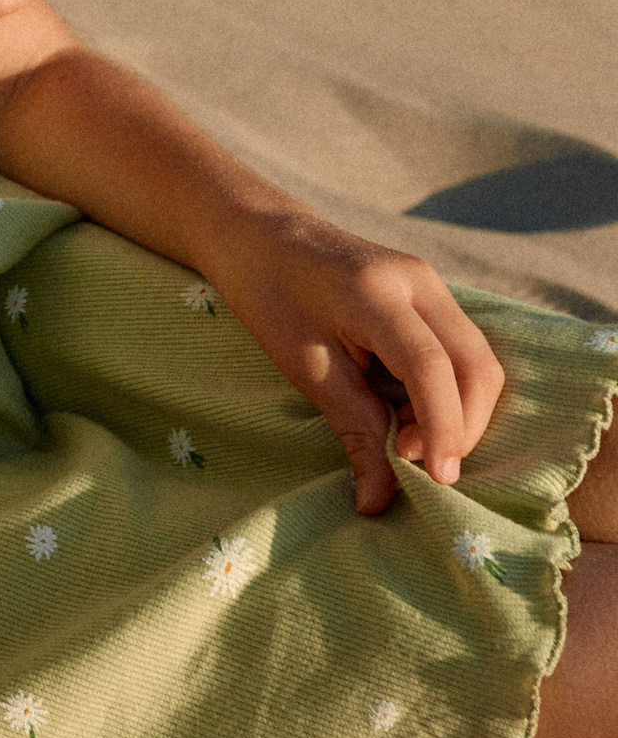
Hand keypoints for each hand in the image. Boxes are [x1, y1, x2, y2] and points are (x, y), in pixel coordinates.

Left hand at [206, 210, 507, 514]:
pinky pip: (463, 350)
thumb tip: (379, 503)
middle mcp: (417, 281)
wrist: (260, 234)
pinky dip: (452, 392)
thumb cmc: (270, 295)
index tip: (436, 480)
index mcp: (375, 292)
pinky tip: (410, 412)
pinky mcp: (431, 293)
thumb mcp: (303, 366)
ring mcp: (430, 282)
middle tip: (408, 460)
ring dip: (460, 413)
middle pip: (476, 366)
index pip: (431, 367)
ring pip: (478, 360)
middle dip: (461, 427)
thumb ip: (352, 427)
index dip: (443, 429)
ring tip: (403, 440)